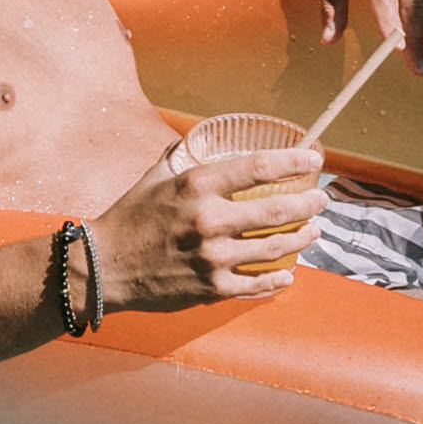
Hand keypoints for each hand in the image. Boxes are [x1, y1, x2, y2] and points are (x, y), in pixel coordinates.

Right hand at [92, 145, 321, 307]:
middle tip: (320, 200)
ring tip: (312, 231)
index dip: (293, 161)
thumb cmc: (131, 217)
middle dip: (307, 203)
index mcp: (196, 185)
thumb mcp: (156, 175)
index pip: (258, 166)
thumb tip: (205, 135)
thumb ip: (185, 154)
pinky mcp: (210, 288)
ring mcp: (212, 257)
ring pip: (274, 247)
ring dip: (301, 238)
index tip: (313, 159)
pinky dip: (277, 278)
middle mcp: (208, 219)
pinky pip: (256, 283)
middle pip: (276, 210)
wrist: (103, 268)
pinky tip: (288, 273)